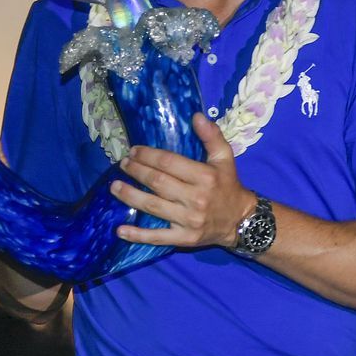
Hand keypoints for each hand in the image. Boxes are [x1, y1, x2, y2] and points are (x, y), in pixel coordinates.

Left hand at [112, 114, 256, 247]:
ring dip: (130, 196)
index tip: (133, 151)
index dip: (148, 156)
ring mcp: (188, 221)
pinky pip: (157, 237)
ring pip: (153, 207)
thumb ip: (212, 136)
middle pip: (158, 182)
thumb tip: (196, 116)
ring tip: (114, 187)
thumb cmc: (229, 186)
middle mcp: (195, 199)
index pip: (169, 163)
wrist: (241, 221)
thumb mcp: (225, 158)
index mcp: (205, 177)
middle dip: (136, 171)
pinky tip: (120, 230)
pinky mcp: (184, 238)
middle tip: (122, 164)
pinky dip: (138, 235)